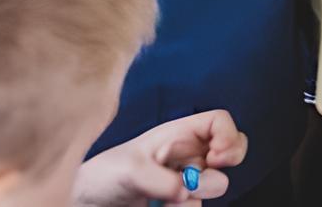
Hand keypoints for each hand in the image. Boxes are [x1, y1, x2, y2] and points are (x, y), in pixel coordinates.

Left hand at [72, 109, 246, 205]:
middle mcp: (188, 154)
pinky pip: (196, 206)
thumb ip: (161, 179)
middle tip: (197, 183)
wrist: (89, 203)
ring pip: (214, 186)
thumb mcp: (130, 171)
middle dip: (220, 170)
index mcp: (179, 134)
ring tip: (165, 203)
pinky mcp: (180, 201)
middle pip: (231, 152)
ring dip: (194, 199)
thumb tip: (186, 191)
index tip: (216, 157)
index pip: (220, 122)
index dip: (228, 135)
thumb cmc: (104, 175)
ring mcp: (186, 179)